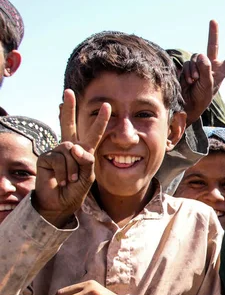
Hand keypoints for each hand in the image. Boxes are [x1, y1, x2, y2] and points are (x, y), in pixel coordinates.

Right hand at [33, 90, 109, 227]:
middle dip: (69, 108)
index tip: (106, 106)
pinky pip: (61, 160)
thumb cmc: (76, 189)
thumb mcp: (89, 175)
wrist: (61, 202)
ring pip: (71, 151)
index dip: (99, 121)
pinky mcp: (47, 157)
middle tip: (68, 92)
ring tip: (71, 179)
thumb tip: (74, 147)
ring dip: (73, 169)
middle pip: (69, 124)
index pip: (92, 133)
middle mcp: (69, 147)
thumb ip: (86, 160)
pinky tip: (62, 179)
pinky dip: (65, 172)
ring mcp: (57, 151)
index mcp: (83, 150)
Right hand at [180, 20, 224, 123]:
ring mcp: (199, 66)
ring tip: (195, 81)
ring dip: (195, 69)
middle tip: (213, 21)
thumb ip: (206, 70)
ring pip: (196, 58)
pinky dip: (189, 71)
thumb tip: (201, 55)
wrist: (188, 105)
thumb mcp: (208, 86)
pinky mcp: (189, 68)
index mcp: (220, 72)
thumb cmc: (201, 99)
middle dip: (212, 34)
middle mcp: (210, 67)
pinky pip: (189, 63)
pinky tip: (190, 80)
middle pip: (212, 46)